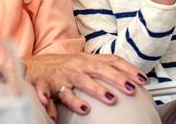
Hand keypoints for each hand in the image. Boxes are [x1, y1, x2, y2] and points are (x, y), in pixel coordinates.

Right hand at [23, 53, 147, 115]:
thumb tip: (128, 81)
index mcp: (86, 61)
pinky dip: (48, 103)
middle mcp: (76, 66)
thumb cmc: (62, 68)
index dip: (128, 69)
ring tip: (109, 98)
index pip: (111, 61)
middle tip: (130, 88)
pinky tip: (53, 115)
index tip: (143, 79)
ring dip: (95, 89)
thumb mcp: (83, 65)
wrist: (32, 67)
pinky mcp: (44, 84)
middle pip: (99, 69)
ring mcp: (61, 75)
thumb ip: (102, 70)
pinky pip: (46, 93)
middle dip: (116, 78)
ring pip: (79, 81)